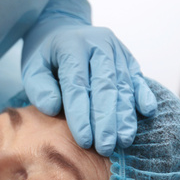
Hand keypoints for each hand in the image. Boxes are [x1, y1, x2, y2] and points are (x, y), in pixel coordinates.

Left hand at [22, 25, 156, 155]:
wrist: (63, 31)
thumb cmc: (46, 59)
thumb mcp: (32, 69)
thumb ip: (39, 88)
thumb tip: (54, 108)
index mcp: (72, 45)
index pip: (77, 84)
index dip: (81, 114)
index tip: (84, 140)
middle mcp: (98, 45)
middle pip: (105, 86)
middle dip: (106, 120)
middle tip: (105, 147)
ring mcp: (117, 51)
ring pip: (124, 85)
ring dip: (124, 116)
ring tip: (123, 141)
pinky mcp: (129, 58)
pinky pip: (138, 78)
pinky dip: (143, 95)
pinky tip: (147, 113)